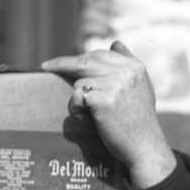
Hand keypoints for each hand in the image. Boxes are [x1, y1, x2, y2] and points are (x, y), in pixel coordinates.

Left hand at [41, 42, 176, 188]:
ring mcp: (116, 84)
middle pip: (86, 61)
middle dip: (63, 64)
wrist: (145, 147)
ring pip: (80, 81)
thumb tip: (115, 42)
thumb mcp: (142, 88)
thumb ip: (128, 65)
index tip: (64, 61)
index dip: (81, 58)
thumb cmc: (139, 121)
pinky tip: (86, 118)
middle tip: (45, 66)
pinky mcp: (105, 99)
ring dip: (77, 98)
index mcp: (135, 66)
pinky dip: (76, 108)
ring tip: (88, 114)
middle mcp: (127, 71)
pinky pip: (77, 96)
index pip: (101, 54)